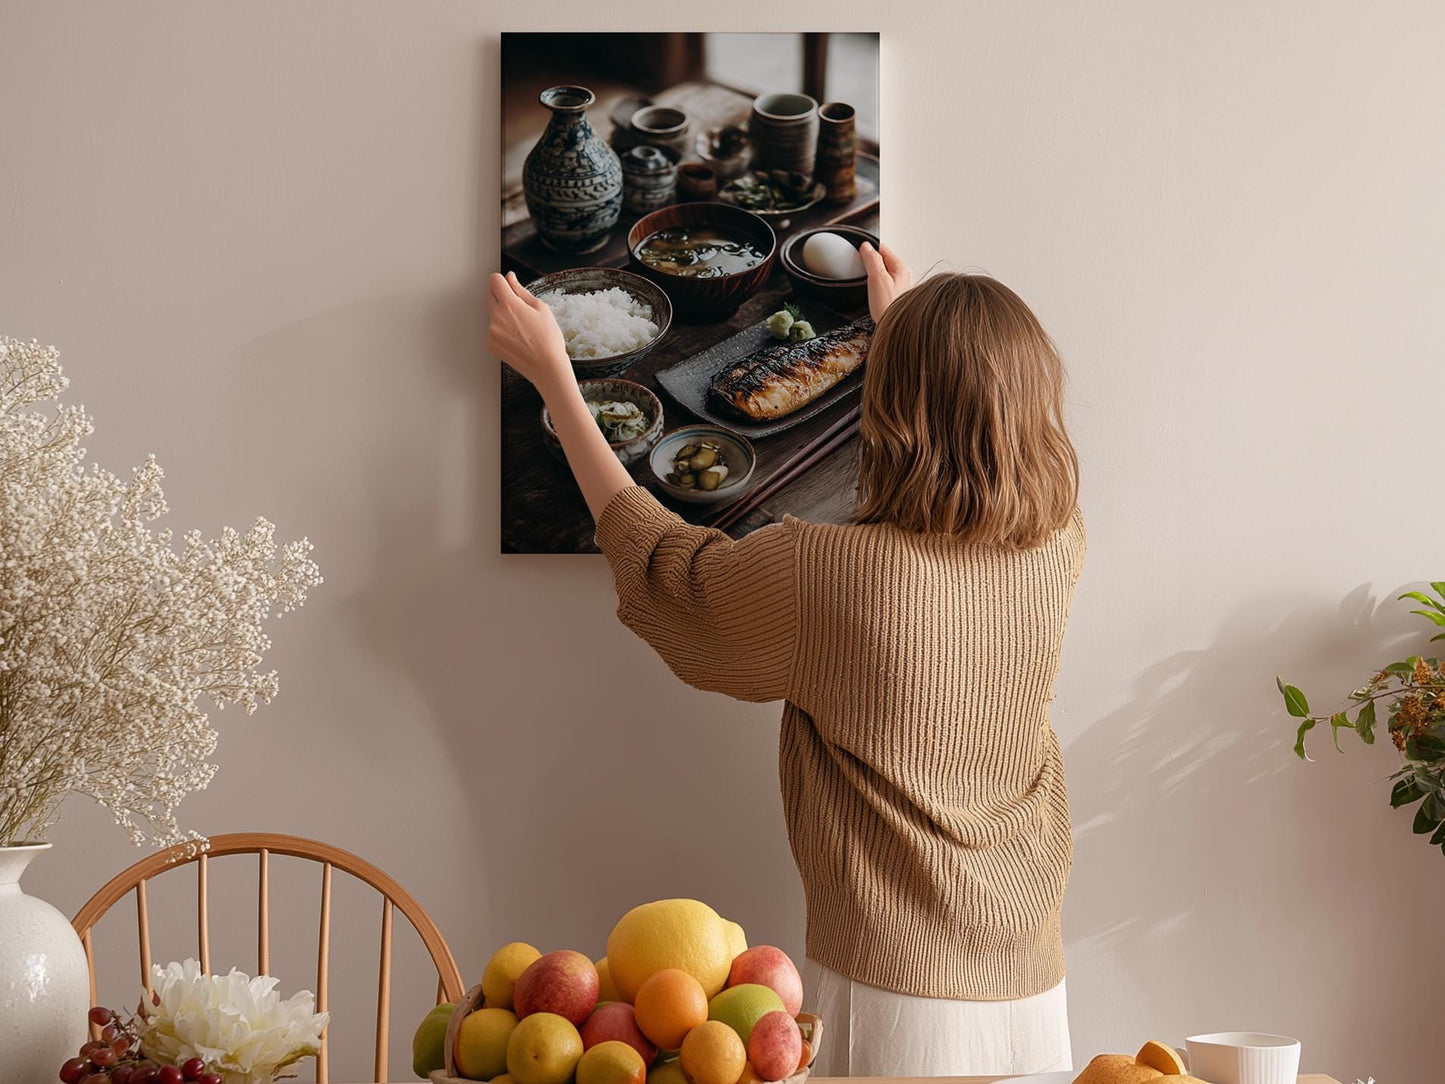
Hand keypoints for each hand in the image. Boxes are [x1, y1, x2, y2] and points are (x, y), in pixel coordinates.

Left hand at [487, 271, 570, 389]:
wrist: (547, 367)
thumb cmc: (548, 339)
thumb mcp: (540, 308)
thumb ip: (520, 290)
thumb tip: (510, 278)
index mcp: (509, 304)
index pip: (494, 280)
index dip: (503, 280)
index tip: (509, 285)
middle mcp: (496, 317)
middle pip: (489, 294)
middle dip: (501, 294)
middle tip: (518, 306)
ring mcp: (491, 332)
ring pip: (492, 313)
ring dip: (502, 313)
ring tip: (521, 326)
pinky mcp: (491, 344)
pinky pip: (493, 329)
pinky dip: (501, 330)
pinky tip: (517, 337)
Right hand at [858, 242, 911, 321]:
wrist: (895, 328)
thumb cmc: (889, 307)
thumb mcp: (878, 279)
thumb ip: (872, 260)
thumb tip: (866, 246)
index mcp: (900, 268)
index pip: (882, 248)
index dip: (868, 248)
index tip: (857, 250)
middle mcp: (902, 275)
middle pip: (882, 259)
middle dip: (869, 260)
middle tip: (859, 264)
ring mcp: (898, 286)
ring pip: (882, 271)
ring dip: (872, 272)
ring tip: (864, 277)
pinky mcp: (893, 295)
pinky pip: (882, 283)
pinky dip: (874, 283)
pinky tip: (870, 290)